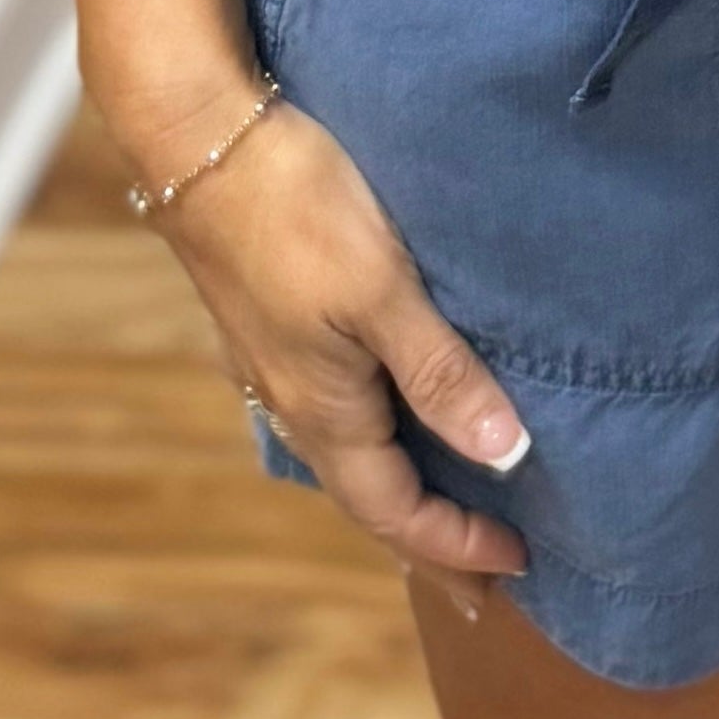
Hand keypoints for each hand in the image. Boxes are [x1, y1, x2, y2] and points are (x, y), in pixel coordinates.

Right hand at [150, 89, 533, 622]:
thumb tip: (506, 457)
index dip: (457, 546)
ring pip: (345, 453)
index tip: (518, 564)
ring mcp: (272, 362)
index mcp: (324, 410)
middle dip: (427, 541)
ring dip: (396, 491)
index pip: (396, 511)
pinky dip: (371, 437)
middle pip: (369, 497)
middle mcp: (292, 401)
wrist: (200, 139)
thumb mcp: (384, 291)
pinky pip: (329, 408)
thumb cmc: (298, 207)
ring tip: (440, 508)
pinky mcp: (268, 320)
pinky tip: (383, 413)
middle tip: (481, 579)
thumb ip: (442, 373)